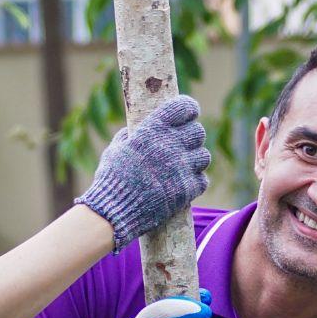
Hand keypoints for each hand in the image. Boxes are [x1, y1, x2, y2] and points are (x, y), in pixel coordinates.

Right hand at [76, 95, 211, 248]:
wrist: (115, 210)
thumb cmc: (111, 178)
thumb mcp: (115, 150)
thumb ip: (127, 137)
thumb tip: (132, 132)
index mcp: (153, 129)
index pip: (184, 107)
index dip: (189, 109)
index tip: (189, 114)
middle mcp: (171, 144)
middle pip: (198, 132)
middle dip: (192, 137)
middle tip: (183, 145)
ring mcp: (181, 167)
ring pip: (204, 156)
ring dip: (195, 160)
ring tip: (183, 166)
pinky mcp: (187, 189)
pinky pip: (202, 180)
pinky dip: (195, 182)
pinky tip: (183, 183)